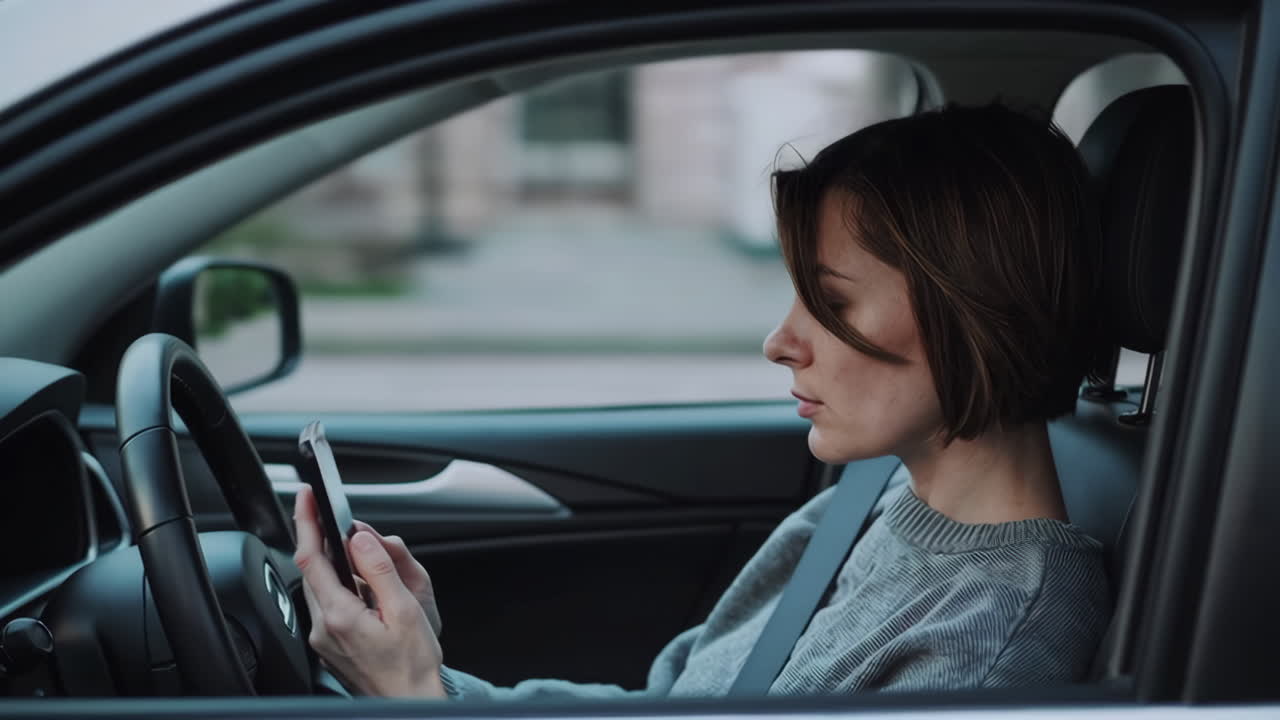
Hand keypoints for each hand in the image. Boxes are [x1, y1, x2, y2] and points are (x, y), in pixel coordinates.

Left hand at [293, 485, 444, 697]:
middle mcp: (323, 628)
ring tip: (356, 551)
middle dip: (321, 538)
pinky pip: (328, 604)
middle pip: (311, 570)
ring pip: (320, 587)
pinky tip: (361, 586)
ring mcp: (323, 639)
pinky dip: (339, 585)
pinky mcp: (330, 646)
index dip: (307, 522)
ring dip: (332, 563)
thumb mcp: (405, 611)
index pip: (311, 557)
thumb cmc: (413, 666)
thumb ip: (380, 570)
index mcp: (340, 616)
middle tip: (334, 516)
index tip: (307, 496)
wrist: (408, 704)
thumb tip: (361, 539)